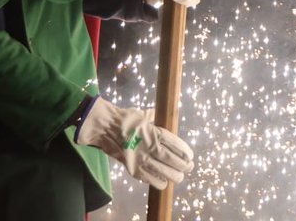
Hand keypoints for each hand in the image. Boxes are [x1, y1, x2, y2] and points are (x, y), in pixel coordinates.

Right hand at [75, 97, 193, 188]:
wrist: (105, 127)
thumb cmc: (125, 119)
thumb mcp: (143, 114)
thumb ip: (153, 116)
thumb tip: (159, 113)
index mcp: (155, 132)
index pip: (176, 145)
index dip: (186, 152)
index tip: (191, 156)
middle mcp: (151, 146)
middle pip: (174, 160)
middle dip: (185, 166)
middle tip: (189, 167)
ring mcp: (142, 159)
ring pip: (165, 172)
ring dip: (175, 176)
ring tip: (180, 177)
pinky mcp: (133, 169)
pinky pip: (151, 180)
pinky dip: (160, 182)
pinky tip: (164, 182)